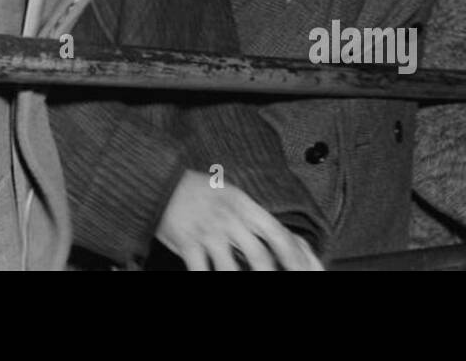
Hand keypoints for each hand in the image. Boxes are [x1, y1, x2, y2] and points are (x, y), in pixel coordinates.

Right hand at [156, 170, 324, 269]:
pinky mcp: (187, 243)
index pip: (278, 234)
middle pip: (260, 258)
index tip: (304, 272)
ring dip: (238, 280)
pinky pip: (201, 272)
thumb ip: (253, 217)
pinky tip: (211, 277)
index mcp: (244, 205)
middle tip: (276, 283)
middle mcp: (229, 219)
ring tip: (243, 281)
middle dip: (270, 276)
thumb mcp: (232, 195)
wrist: (161, 183)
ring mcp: (208, 232)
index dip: (295, 258)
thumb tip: (281, 241)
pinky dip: (208, 278)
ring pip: (231, 270)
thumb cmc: (201, 192)